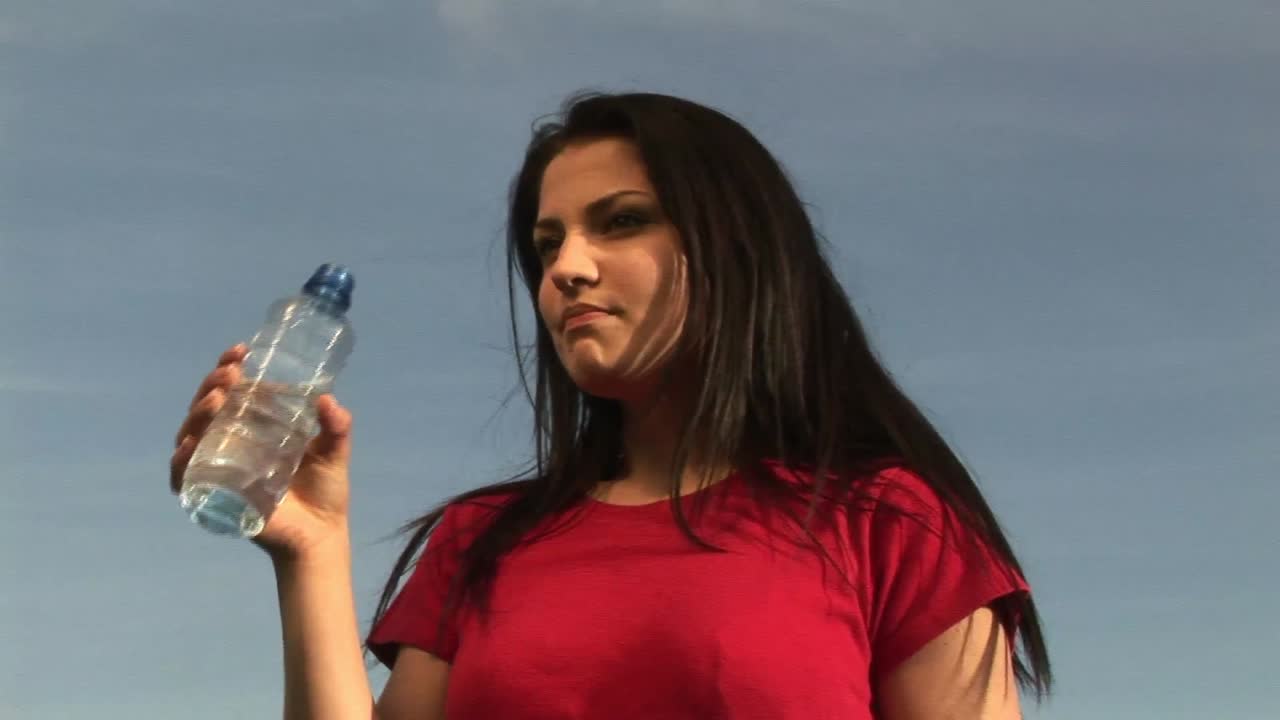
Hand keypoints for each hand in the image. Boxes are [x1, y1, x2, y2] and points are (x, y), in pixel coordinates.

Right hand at [170, 343, 354, 561]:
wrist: (320, 534)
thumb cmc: (324, 490)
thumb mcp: (333, 451)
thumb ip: (337, 426)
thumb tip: (328, 401)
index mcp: (256, 426)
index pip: (233, 390)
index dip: (228, 368)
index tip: (239, 352)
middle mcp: (232, 443)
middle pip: (208, 408)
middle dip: (211, 386)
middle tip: (227, 377)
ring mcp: (220, 468)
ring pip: (192, 435)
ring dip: (197, 415)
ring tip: (214, 402)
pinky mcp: (214, 496)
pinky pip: (186, 477)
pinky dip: (181, 462)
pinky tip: (188, 447)